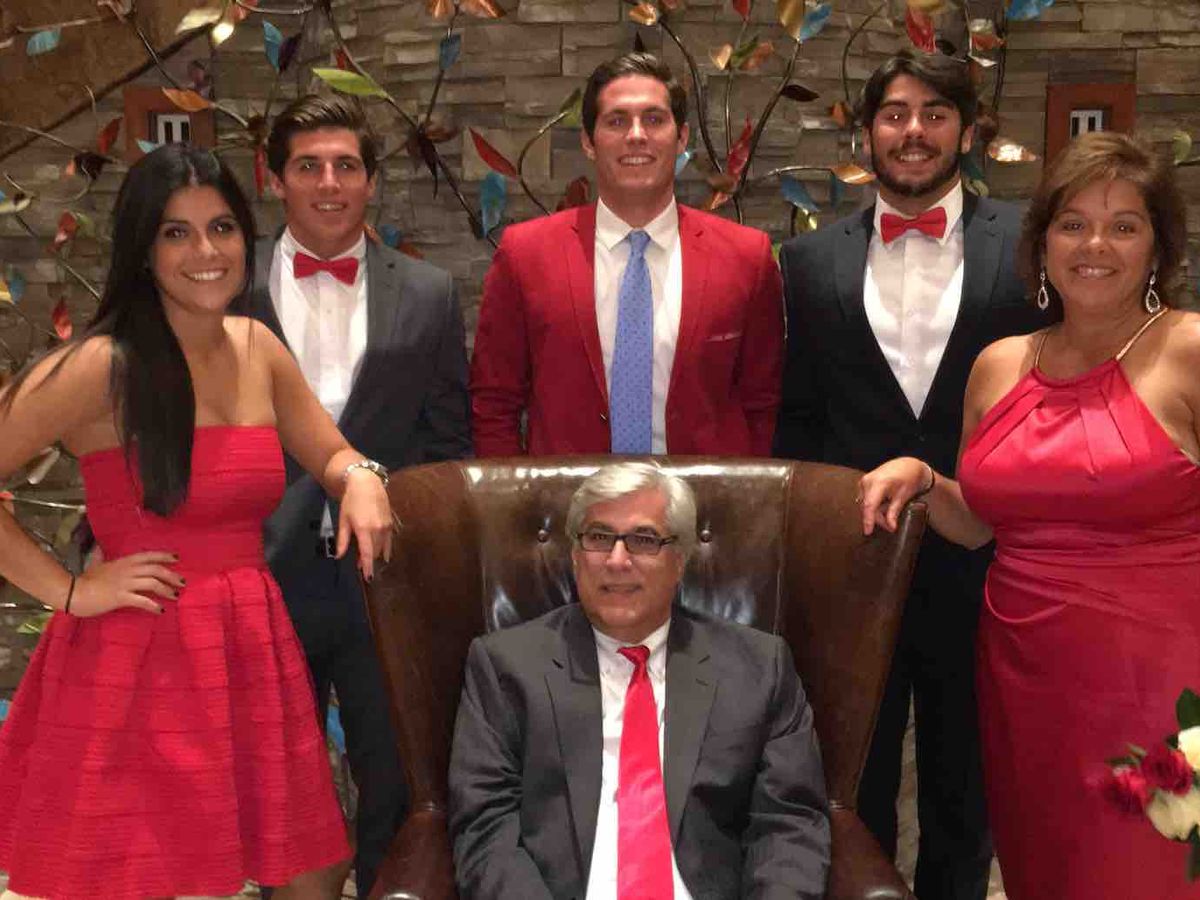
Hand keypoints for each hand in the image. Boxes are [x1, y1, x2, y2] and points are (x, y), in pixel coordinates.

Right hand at [68, 551, 183, 616]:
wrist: (73, 592)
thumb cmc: (84, 579)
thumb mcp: (95, 564)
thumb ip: (100, 555)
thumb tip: (98, 548)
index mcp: (124, 561)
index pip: (148, 555)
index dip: (164, 556)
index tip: (176, 558)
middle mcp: (127, 570)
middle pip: (156, 570)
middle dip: (172, 575)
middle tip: (182, 582)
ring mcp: (125, 584)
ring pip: (153, 584)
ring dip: (167, 590)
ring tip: (175, 596)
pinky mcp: (121, 598)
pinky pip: (143, 601)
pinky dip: (154, 606)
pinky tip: (160, 610)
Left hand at [336, 468, 392, 580]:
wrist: (367, 483)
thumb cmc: (352, 501)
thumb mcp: (344, 520)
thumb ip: (342, 539)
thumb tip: (339, 555)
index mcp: (364, 529)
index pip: (368, 554)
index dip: (367, 567)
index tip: (367, 577)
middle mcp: (377, 530)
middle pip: (375, 552)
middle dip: (368, 560)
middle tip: (359, 564)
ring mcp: (386, 527)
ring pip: (382, 548)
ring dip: (376, 555)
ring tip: (368, 558)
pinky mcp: (391, 523)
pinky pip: (388, 541)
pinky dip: (384, 548)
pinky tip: (382, 553)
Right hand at [858, 457, 931, 535]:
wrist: (907, 465)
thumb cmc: (908, 478)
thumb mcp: (903, 496)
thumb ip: (894, 512)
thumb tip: (891, 527)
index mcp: (879, 482)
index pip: (870, 505)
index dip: (868, 520)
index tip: (868, 532)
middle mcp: (868, 480)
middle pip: (867, 507)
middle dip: (877, 519)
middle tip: (890, 526)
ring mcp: (864, 481)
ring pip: (865, 504)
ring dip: (875, 513)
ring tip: (888, 516)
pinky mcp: (863, 483)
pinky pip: (865, 499)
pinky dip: (873, 506)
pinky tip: (883, 507)